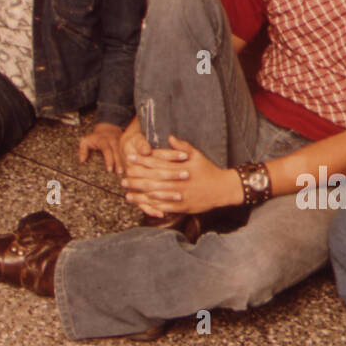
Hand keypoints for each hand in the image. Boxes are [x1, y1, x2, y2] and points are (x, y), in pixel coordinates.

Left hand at [78, 122, 124, 173]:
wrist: (107, 128)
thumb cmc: (96, 137)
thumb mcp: (86, 140)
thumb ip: (82, 150)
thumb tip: (82, 160)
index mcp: (103, 141)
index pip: (107, 150)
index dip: (108, 160)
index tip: (109, 169)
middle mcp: (113, 141)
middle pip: (117, 152)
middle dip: (118, 162)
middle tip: (118, 172)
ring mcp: (119, 142)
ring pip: (123, 152)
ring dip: (124, 162)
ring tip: (124, 171)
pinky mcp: (124, 144)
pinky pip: (127, 152)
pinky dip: (127, 159)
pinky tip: (128, 167)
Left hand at [122, 135, 239, 216]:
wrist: (223, 189)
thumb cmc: (209, 170)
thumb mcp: (197, 155)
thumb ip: (182, 147)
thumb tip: (169, 137)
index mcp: (179, 167)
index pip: (156, 162)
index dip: (141, 160)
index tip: (130, 157)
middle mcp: (177, 182)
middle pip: (152, 179)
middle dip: (136, 178)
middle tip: (123, 177)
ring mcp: (179, 195)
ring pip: (156, 195)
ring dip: (140, 194)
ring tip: (127, 193)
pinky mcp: (182, 207)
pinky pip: (164, 207)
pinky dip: (152, 207)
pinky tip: (143, 205)